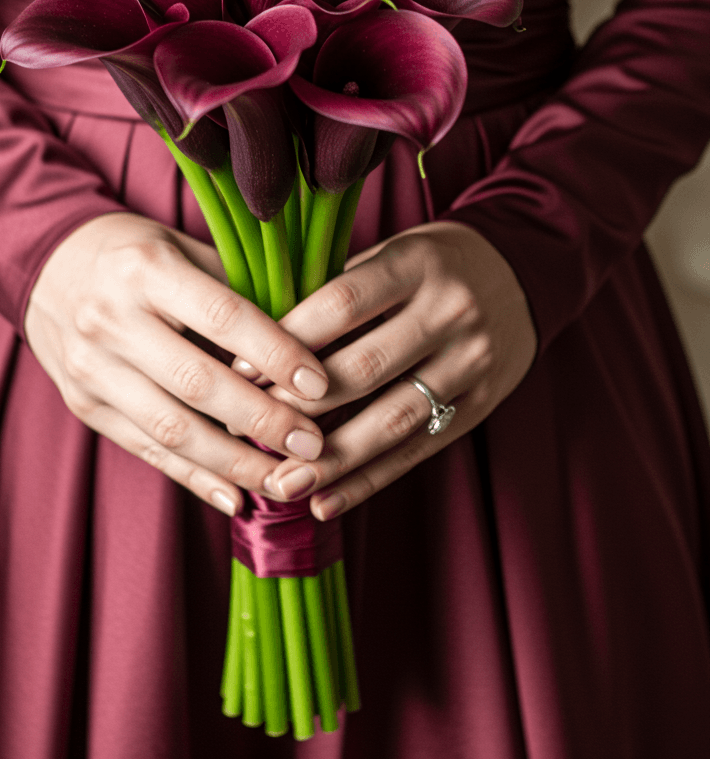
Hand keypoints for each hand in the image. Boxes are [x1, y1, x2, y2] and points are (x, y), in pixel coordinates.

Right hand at [24, 213, 329, 514]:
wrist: (46, 266)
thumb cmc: (136, 255)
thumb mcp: (183, 247)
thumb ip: (239, 288)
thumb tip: (312, 334)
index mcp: (145, 270)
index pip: (222, 316)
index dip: (276, 353)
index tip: (321, 384)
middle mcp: (111, 320)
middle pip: (197, 382)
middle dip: (263, 420)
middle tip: (314, 444)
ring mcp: (91, 368)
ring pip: (171, 429)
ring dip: (235, 464)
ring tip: (286, 481)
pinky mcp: (84, 405)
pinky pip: (146, 451)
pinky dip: (195, 478)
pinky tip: (237, 498)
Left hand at [253, 222, 536, 518]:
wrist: (520, 275)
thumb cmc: (428, 266)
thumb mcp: (390, 255)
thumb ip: (337, 292)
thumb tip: (254, 344)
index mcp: (417, 263)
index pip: (341, 303)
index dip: (286, 339)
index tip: (238, 371)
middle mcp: (450, 311)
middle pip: (366, 367)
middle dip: (301, 406)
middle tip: (249, 433)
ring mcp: (471, 361)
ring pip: (393, 418)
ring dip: (333, 459)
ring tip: (284, 485)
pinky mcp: (482, 404)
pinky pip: (419, 449)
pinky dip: (370, 481)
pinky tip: (326, 503)